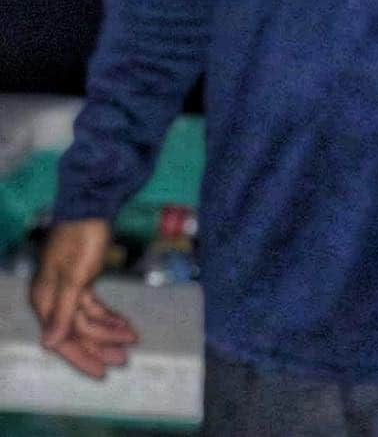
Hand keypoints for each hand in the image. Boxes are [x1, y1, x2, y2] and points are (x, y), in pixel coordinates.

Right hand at [30, 219, 138, 377]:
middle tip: (124, 359)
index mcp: (46, 300)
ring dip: (109, 331)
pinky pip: (94, 306)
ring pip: (88, 320)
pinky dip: (109, 315)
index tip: (102, 372)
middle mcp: (53, 300)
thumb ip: (64, 311)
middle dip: (100, 345)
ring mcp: (68, 291)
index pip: (63, 338)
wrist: (90, 206)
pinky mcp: (82, 281)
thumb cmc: (81, 239)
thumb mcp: (74, 277)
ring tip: (131, 339)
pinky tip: (125, 323)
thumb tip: (49, 345)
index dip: (82, 357)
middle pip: (77, 332)